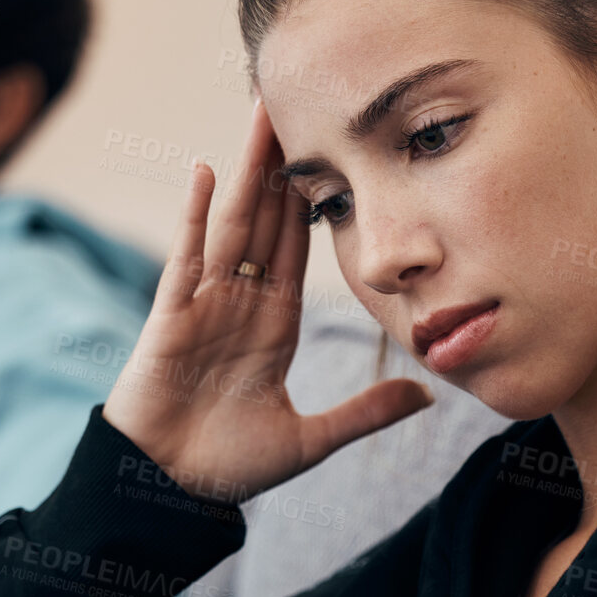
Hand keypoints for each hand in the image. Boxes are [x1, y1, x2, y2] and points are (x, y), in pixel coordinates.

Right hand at [101, 99, 435, 503]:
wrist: (168, 492)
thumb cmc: (226, 469)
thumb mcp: (310, 439)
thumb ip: (366, 413)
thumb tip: (428, 395)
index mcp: (272, 324)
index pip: (297, 246)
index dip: (312, 198)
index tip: (331, 149)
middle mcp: (240, 304)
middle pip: (264, 219)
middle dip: (280, 165)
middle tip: (299, 103)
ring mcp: (204, 305)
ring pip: (231, 224)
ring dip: (244, 171)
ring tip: (260, 117)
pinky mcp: (171, 316)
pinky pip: (186, 257)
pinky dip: (193, 215)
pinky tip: (203, 171)